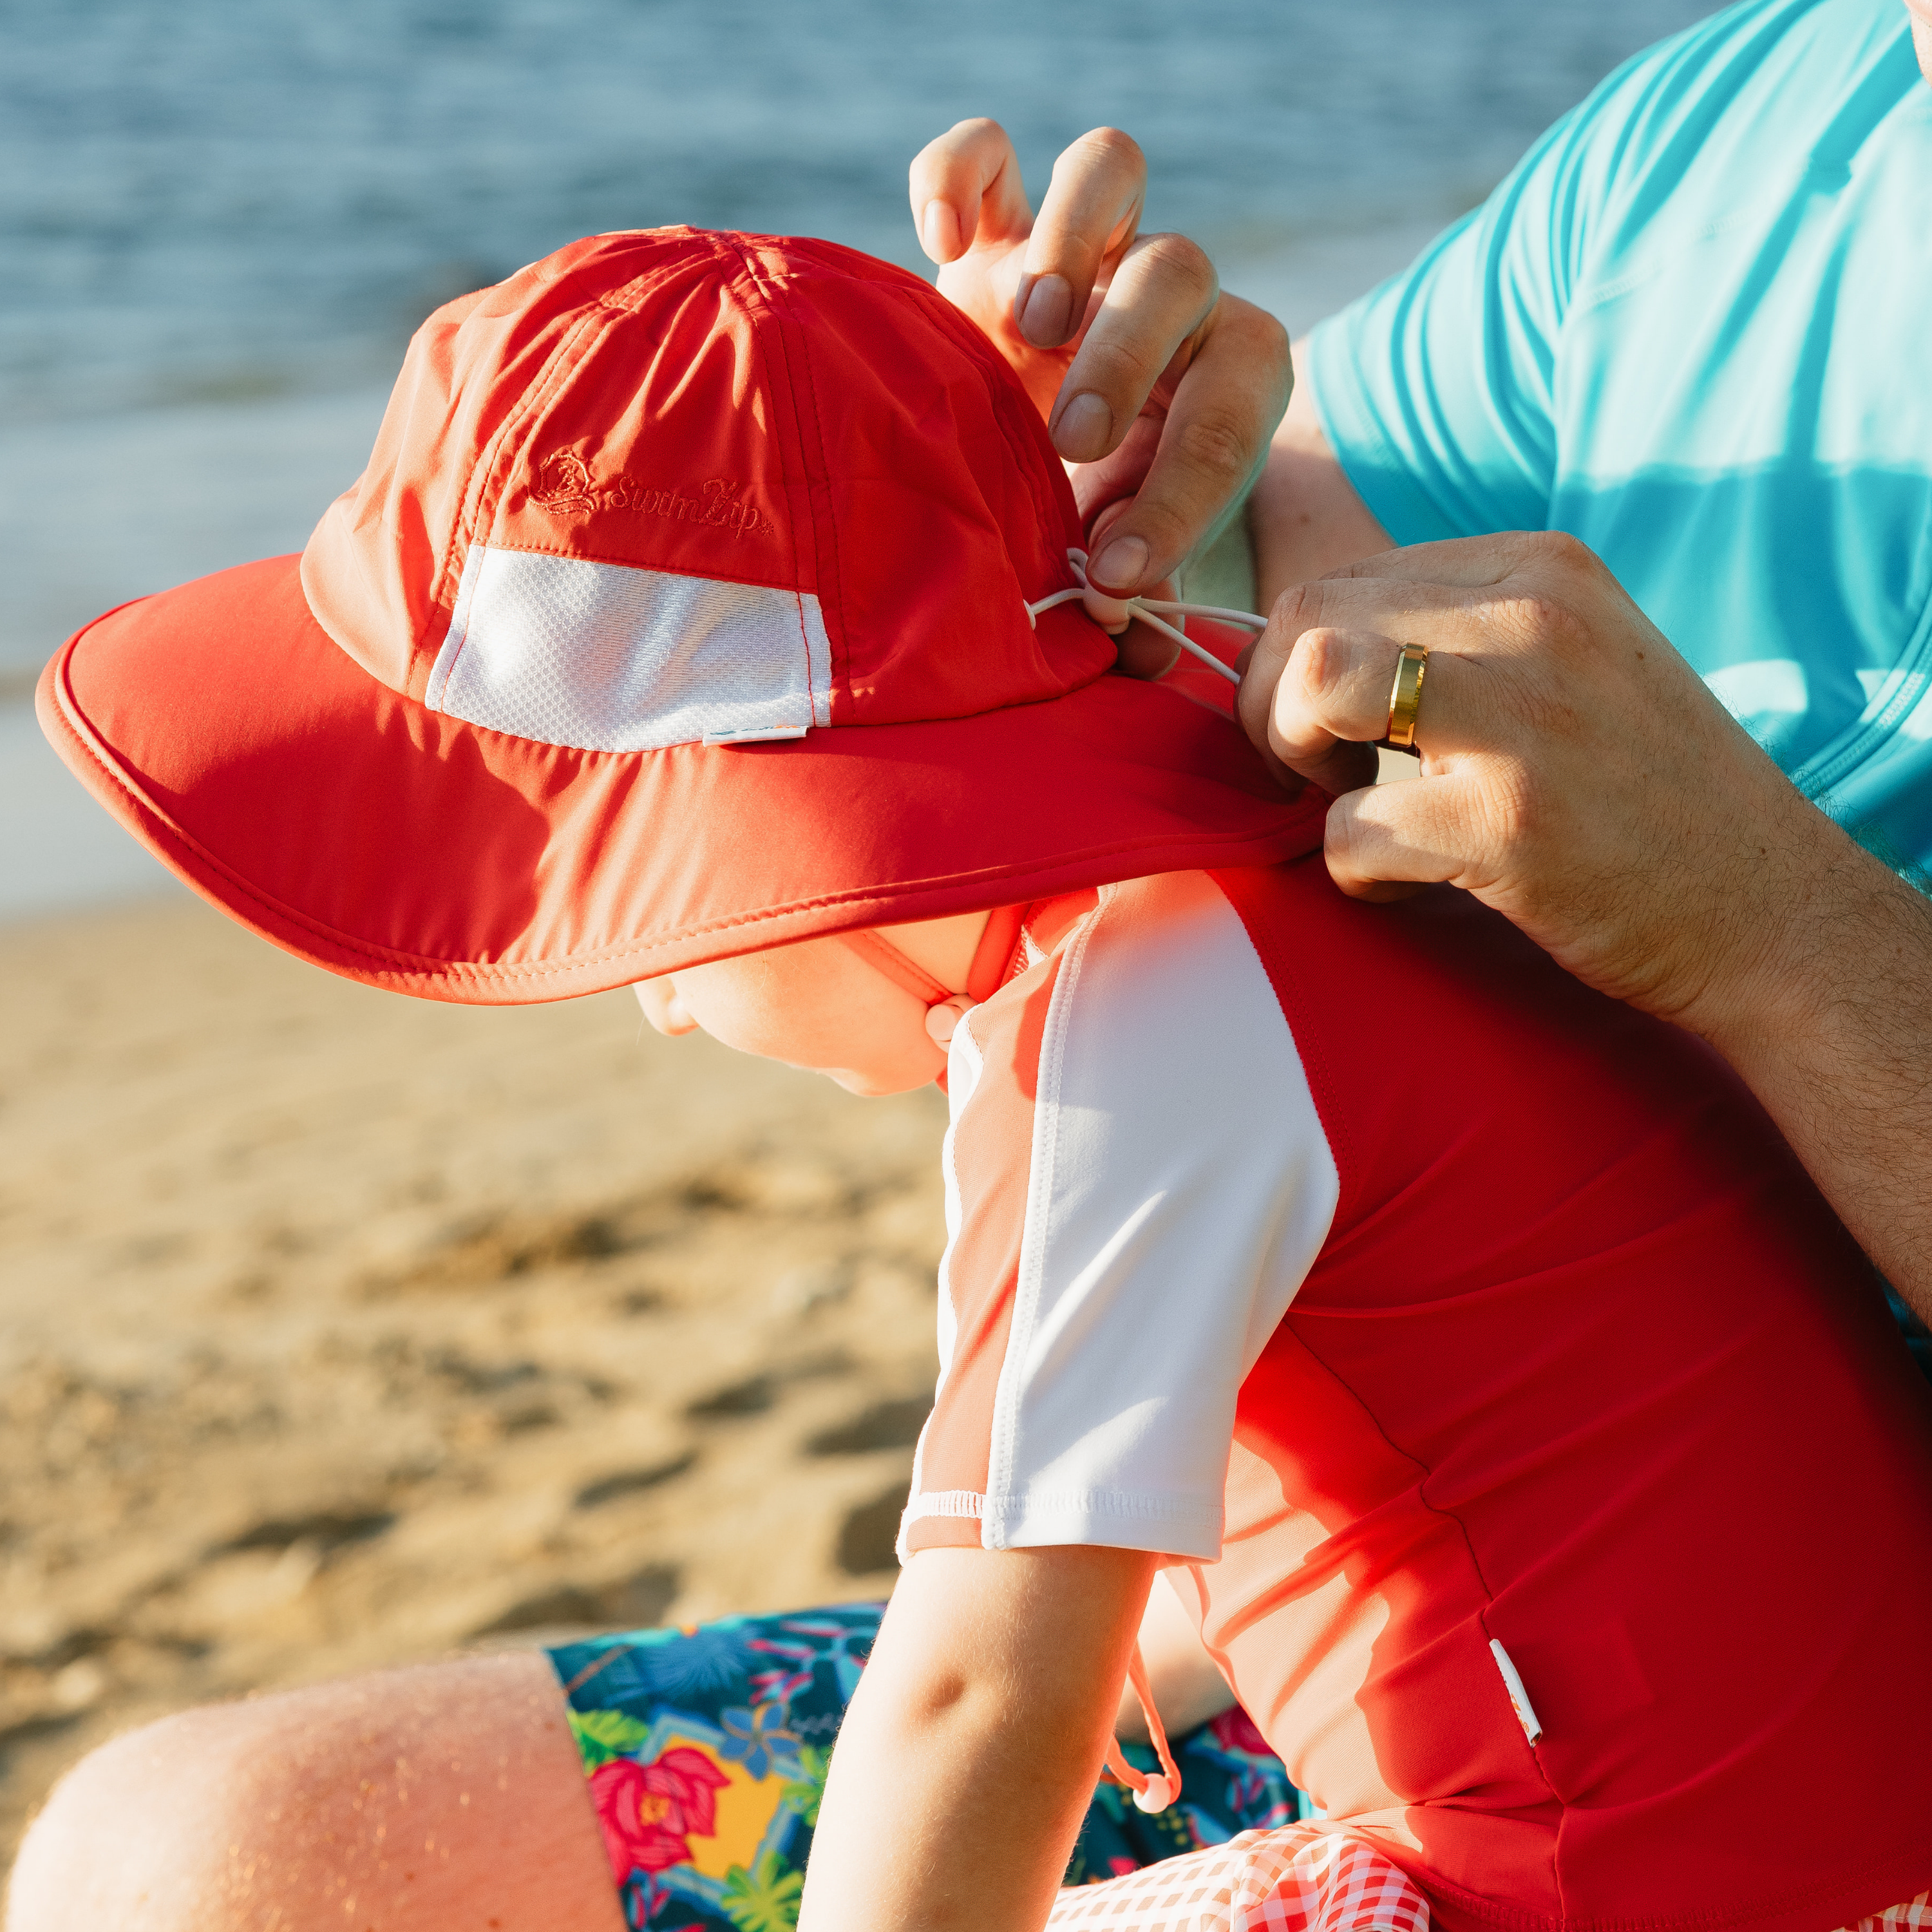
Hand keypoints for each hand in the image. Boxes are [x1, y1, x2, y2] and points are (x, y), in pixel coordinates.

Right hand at [909, 119, 1290, 670]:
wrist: (1041, 456)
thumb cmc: (1095, 518)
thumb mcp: (1124, 564)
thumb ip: (1136, 596)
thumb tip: (1118, 623)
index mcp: (1227, 377)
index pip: (1227, 419)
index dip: (1177, 501)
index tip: (1112, 576)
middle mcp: (1166, 297)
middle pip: (1178, 269)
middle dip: (1126, 359)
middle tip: (1070, 441)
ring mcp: (1080, 250)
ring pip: (1111, 171)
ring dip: (1071, 244)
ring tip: (1025, 326)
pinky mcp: (992, 230)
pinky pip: (986, 154)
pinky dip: (959, 175)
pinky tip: (935, 242)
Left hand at [1237, 530, 1838, 1031]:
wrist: (1770, 913)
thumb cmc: (1646, 798)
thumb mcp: (1573, 663)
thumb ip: (1459, 638)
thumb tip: (1310, 655)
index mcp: (1541, 570)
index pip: (1345, 576)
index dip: (1302, 660)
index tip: (1335, 729)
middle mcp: (1534, 620)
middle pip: (1308, 614)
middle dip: (1275, 704)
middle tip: (1316, 773)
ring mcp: (1524, 717)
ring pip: (1316, 682)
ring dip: (1293, 755)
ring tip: (1342, 803)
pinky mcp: (1508, 822)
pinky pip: (1347, 828)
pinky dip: (1349, 871)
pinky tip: (1403, 886)